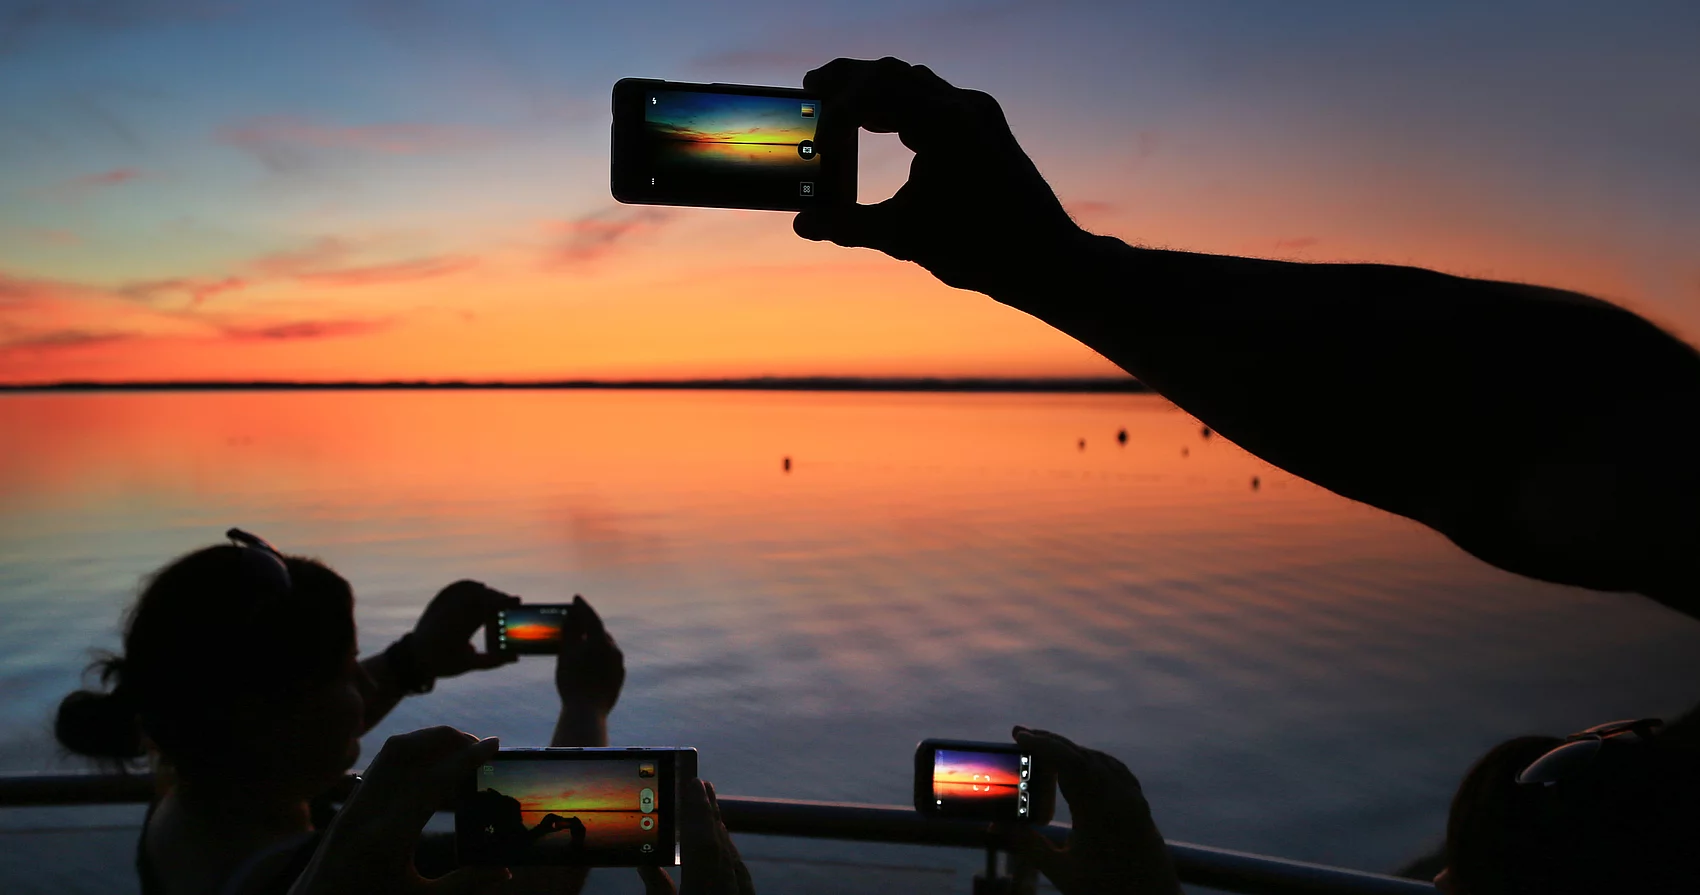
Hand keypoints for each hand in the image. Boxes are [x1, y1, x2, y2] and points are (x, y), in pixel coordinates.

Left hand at [287, 727, 507, 894]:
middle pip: (407, 752)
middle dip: (447, 739)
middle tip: (479, 745)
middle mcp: (366, 813)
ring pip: (390, 753)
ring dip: (426, 740)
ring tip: (457, 749)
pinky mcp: (347, 809)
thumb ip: (463, 884)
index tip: (494, 744)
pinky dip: (408, 754)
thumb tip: (505, 871)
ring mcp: (352, 807)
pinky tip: (428, 766)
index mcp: (388, 838)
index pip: (434, 780)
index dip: (467, 758)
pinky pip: (379, 766)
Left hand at [410, 580, 519, 679]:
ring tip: (495, 600)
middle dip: (498, 598)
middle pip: (481, 596)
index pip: (487, 607)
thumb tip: (515, 657)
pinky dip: (469, 585)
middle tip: (509, 604)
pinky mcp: (437, 602)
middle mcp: (452, 612)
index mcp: (461, 627)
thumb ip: (494, 660)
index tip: (517, 600)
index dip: (504, 602)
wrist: (414, 657)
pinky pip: (456, 587)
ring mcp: (443, 605)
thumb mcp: (470, 664)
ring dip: (485, 592)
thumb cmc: (443, 662)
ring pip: (470, 589)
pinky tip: (478, 587)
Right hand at [555, 595, 624, 714]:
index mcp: (601, 641)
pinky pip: (608, 661)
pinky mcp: (619, 677)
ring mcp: (619, 664)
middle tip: (577, 620)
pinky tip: (589, 662)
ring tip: (581, 643)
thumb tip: (572, 615)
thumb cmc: (572, 681)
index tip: (576, 598)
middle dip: (589, 626)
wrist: (586, 712)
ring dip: (594, 642)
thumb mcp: (566, 654)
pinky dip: (598, 657)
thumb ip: (570, 631)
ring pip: (605, 647)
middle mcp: (614, 649)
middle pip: (600, 632)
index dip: (583, 607)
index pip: (592, 617)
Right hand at [637, 780, 754, 894]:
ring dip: (718, 827)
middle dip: (708, 811)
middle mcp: (728, 889)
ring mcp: (742, 894)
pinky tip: (722, 842)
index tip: (694, 782)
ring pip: (730, 855)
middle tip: (700, 783)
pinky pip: (738, 869)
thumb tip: (645, 862)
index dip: (698, 810)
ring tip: (707, 805)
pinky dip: (727, 850)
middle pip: (719, 843)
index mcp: (704, 889)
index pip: (703, 842)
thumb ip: (657, 888)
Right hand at [793, 57, 1085, 300]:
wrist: (1046, 259)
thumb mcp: (903, 237)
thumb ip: (847, 226)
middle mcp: (963, 107)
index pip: (875, 90)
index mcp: (943, 123)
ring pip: (915, 81)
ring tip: (841, 106)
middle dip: (849, 80)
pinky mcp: (986, 127)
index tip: (819, 140)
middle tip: (812, 87)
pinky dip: (902, 105)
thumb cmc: (981, 249)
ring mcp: (978, 113)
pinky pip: (936, 99)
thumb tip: (802, 224)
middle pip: (892, 72)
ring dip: (876, 89)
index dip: (836, 110)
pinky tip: (883, 125)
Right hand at [1004, 727, 1180, 894]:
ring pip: (1099, 760)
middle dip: (1050, 741)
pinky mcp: (1139, 805)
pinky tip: (1082, 764)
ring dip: (1071, 750)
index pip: (1068, 760)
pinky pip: (1115, 770)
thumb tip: (995, 827)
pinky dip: (1092, 760)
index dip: (1041, 743)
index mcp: (1098, 809)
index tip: (1017, 735)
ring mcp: (1132, 798)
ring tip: (1045, 748)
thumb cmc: (1107, 890)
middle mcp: (1118, 796)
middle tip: (1021, 735)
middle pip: (1081, 755)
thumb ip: (1028, 846)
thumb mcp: (1062, 871)